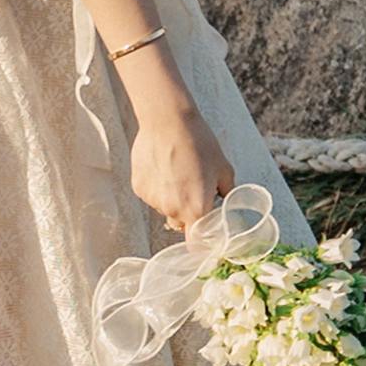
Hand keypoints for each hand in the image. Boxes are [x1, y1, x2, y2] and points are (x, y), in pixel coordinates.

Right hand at [122, 75, 241, 236]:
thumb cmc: (200, 143)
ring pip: (165, 207)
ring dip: (171, 197)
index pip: (196, 243)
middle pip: (180, 224)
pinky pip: (152, 195)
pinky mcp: (139, 188)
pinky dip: (157, 186)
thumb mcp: (224, 168)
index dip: (200, 241)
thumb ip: (226, 191)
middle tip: (193, 188)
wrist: (168, 121)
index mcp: (196, 209)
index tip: (204, 235)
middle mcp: (172, 209)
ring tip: (177, 170)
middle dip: (188, 212)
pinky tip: (162, 166)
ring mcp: (153, 200)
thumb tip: (225, 199)